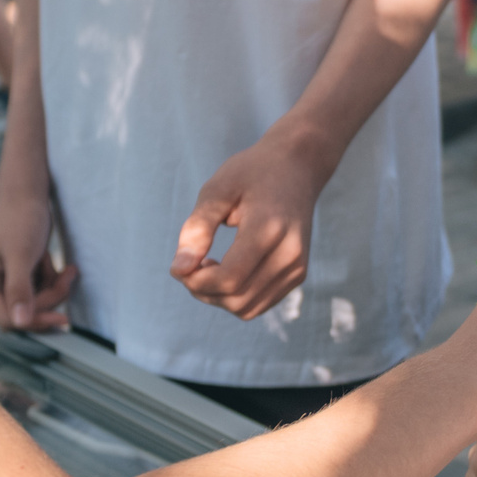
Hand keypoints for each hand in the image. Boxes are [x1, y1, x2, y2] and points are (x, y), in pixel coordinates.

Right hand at [0, 189, 78, 331]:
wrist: (27, 195)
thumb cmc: (20, 219)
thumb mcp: (21, 255)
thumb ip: (19, 289)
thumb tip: (19, 322)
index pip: (8, 320)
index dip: (36, 321)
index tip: (63, 318)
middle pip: (25, 315)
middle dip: (50, 299)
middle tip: (68, 277)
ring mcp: (4, 285)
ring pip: (37, 306)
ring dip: (55, 289)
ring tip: (66, 269)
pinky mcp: (19, 280)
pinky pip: (41, 294)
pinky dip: (53, 282)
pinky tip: (59, 266)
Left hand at [169, 136, 326, 319]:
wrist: (296, 167)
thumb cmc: (251, 173)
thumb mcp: (217, 190)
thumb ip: (197, 229)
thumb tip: (179, 270)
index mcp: (269, 229)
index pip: (229, 278)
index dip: (196, 281)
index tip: (179, 265)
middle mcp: (289, 254)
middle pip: (236, 298)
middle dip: (203, 290)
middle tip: (190, 264)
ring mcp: (297, 268)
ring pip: (246, 308)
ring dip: (217, 297)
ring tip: (207, 266)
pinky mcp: (297, 275)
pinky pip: (258, 304)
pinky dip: (234, 296)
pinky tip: (225, 270)